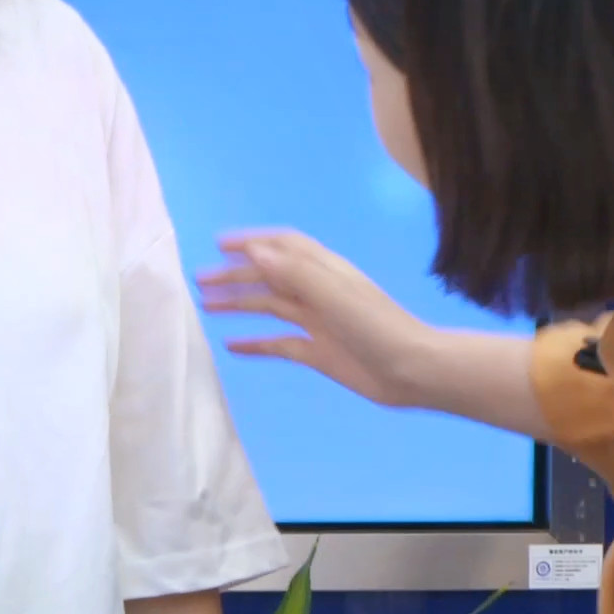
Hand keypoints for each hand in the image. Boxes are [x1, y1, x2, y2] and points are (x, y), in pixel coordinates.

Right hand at [199, 230, 447, 409]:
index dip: (252, 242)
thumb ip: (293, 271)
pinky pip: (280, 344)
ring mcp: (318, 323)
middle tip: (200, 281)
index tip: (218, 245)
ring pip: (271, 307)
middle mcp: (318, 292)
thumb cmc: (375, 326)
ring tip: (206, 307)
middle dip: (235, 276)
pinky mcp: (319, 352)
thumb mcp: (333, 293)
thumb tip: (253, 250)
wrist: (413, 371)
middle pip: (270, 276)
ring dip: (240, 304)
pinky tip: (232, 346)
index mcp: (324, 270)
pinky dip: (256, 343)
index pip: (283, 246)